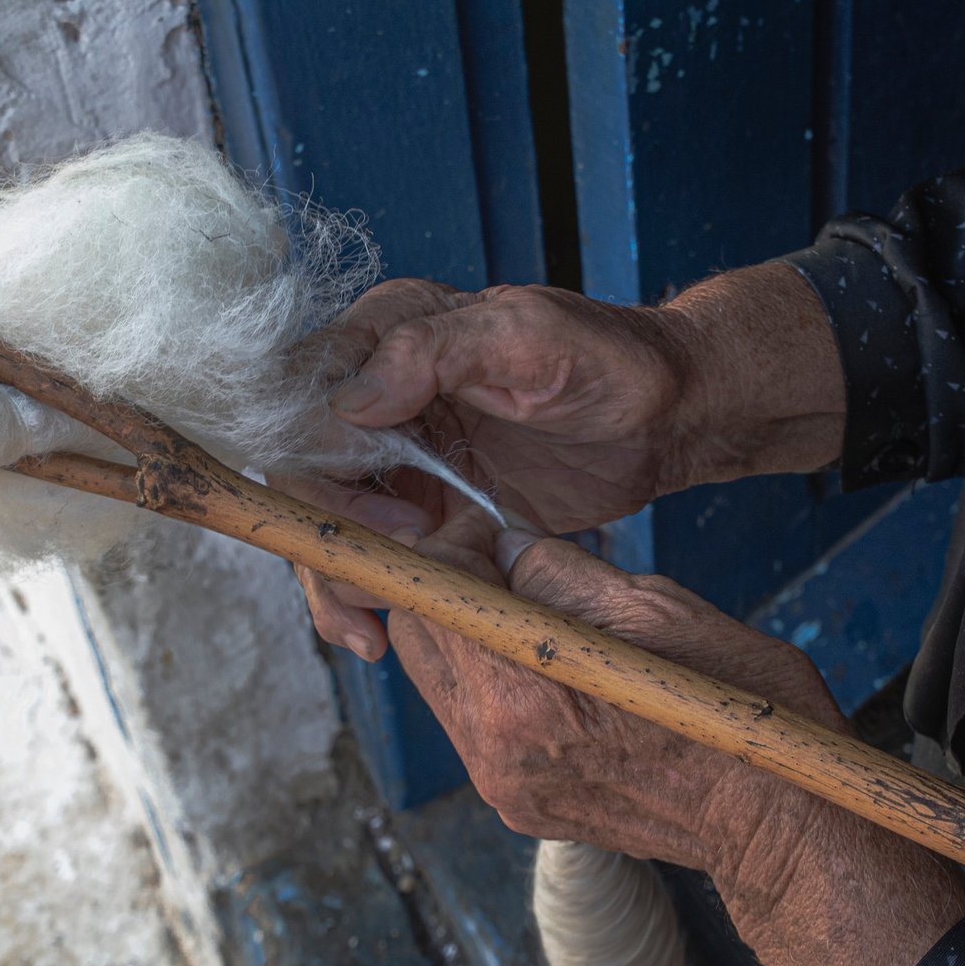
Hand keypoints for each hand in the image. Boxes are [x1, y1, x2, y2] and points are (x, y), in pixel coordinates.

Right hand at [289, 263, 845, 659]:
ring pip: (320, 520)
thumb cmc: (612, 362)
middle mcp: (374, 392)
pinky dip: (361, 595)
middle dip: (327, 533)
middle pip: (297, 470)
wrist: (667, 418)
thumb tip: (350, 401)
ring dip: (333, 577)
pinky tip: (378, 633)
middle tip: (392, 575)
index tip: (385, 514)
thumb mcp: (530, 337)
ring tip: (373, 630)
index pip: (301, 400)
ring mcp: (392, 453)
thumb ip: (433, 352)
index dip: (320, 466)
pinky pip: (364, 551)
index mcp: (386, 332)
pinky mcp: (417, 504)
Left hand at [390, 506, 847, 870]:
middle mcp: (494, 746)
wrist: (778, 826)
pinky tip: (555, 671)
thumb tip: (503, 545)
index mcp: (524, 692)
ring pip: (439, 680)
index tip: (492, 530)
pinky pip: (473, 724)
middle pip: (417, 638)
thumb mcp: (659, 611)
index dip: (455, 544)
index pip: (433, 593)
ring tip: (542, 614)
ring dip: (471, 636)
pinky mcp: (515, 803)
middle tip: (507, 562)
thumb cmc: (739, 711)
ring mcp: (500, 782)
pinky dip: (493, 684)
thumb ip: (560, 571)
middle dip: (451, 587)